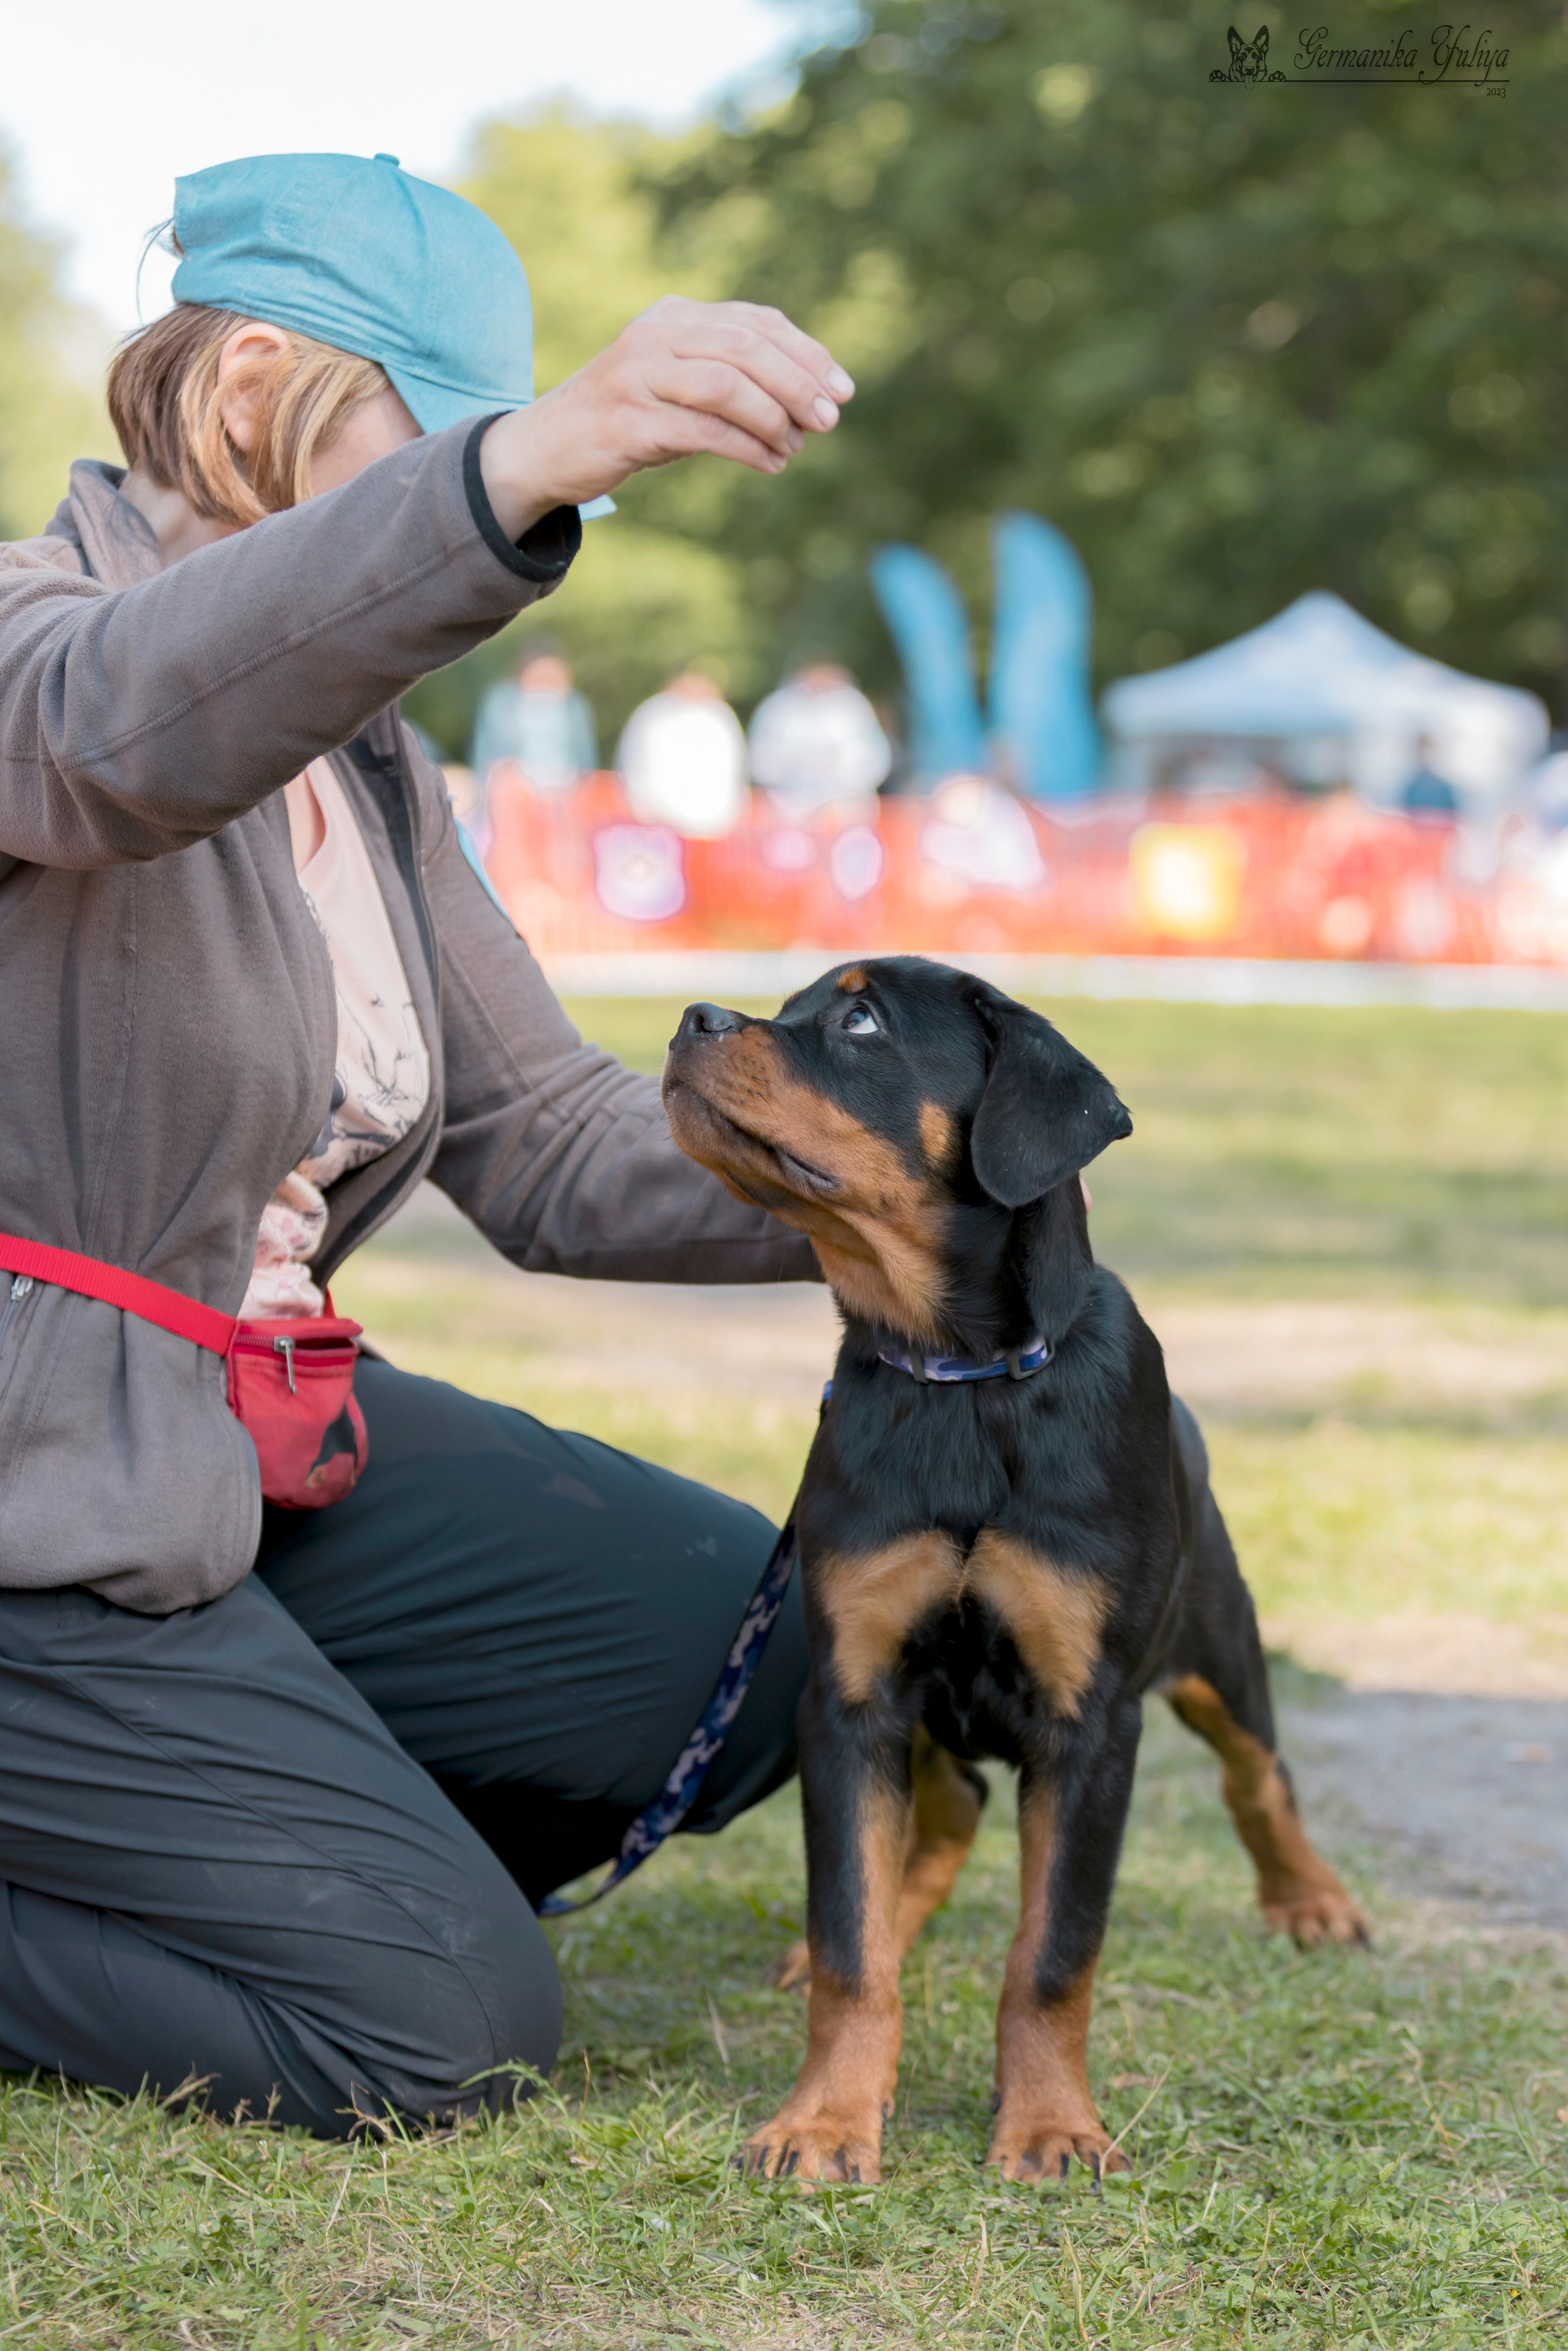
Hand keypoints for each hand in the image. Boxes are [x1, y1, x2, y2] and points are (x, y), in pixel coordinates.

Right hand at [478, 297, 854, 536]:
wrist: (544, 449)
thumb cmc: (626, 419)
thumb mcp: (678, 384)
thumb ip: (730, 377)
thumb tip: (811, 399)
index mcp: (672, 316)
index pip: (754, 322)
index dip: (805, 352)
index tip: (842, 387)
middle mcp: (653, 335)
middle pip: (746, 348)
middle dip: (799, 383)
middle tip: (831, 419)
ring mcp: (638, 376)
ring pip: (728, 386)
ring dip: (775, 418)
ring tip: (798, 445)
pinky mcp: (630, 422)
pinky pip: (705, 431)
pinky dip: (748, 448)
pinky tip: (772, 463)